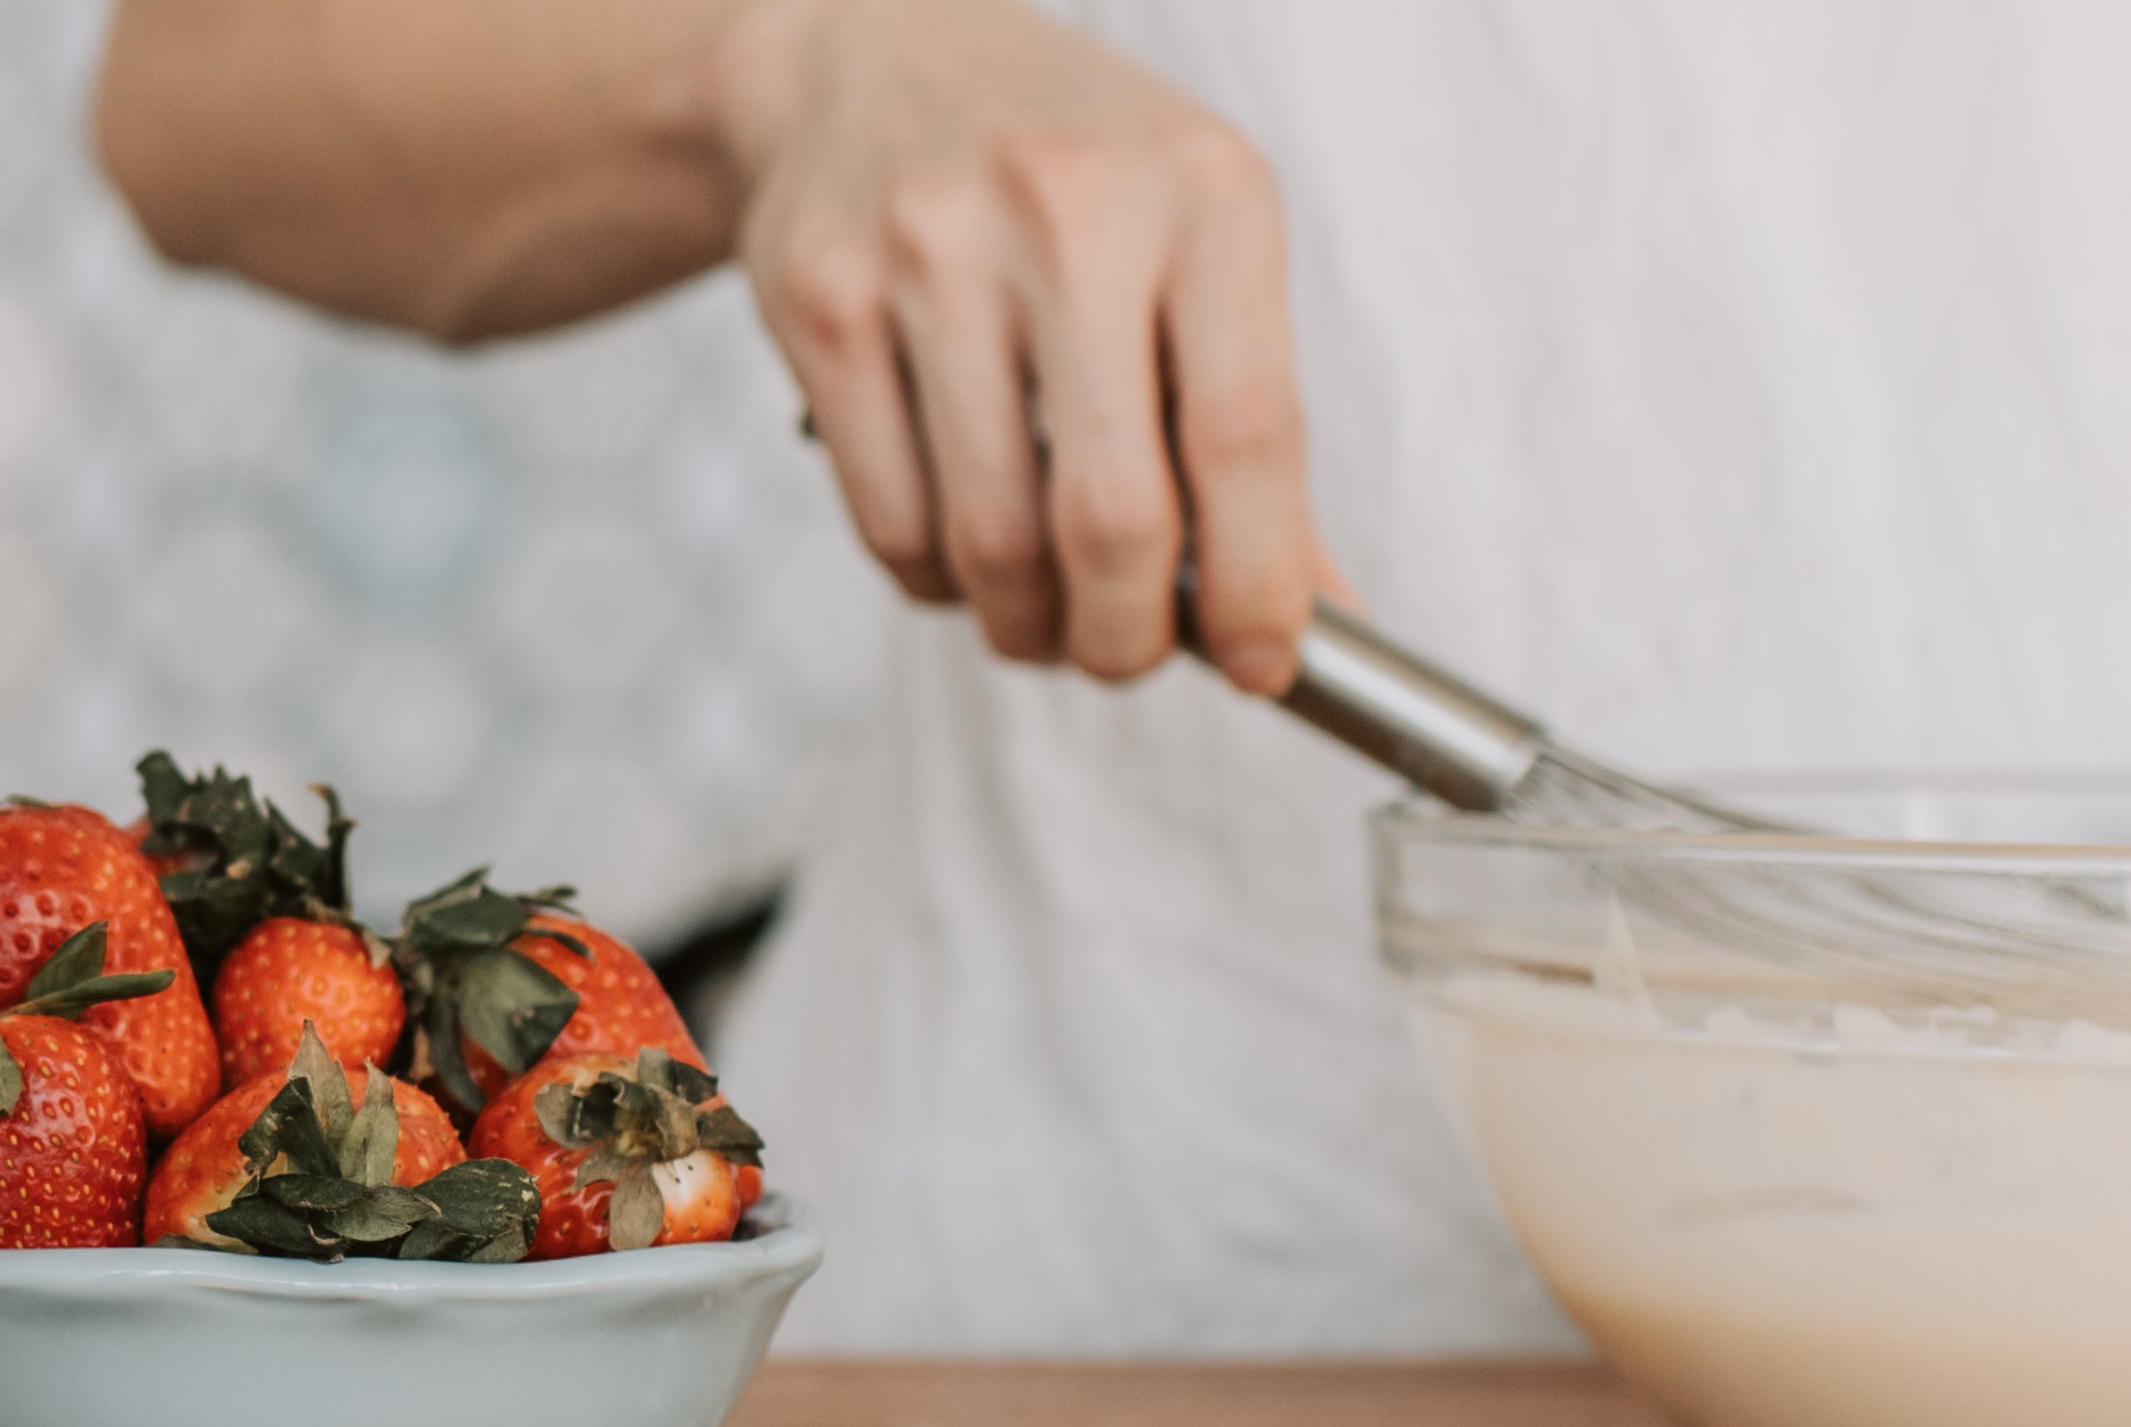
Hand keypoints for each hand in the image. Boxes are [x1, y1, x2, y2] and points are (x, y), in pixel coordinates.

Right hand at [715, 0, 1322, 693]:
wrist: (874, 55)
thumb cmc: (1066, 170)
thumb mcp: (1194, 245)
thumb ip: (1248, 424)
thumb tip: (1307, 612)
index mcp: (1205, 193)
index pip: (1247, 434)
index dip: (1258, 583)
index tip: (1264, 662)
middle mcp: (1069, 211)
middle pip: (1111, 515)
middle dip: (1124, 637)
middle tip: (1124, 654)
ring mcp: (930, 251)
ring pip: (987, 539)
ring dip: (1024, 622)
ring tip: (1040, 610)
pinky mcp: (822, 298)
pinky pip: (889, 519)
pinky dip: (935, 580)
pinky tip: (958, 550)